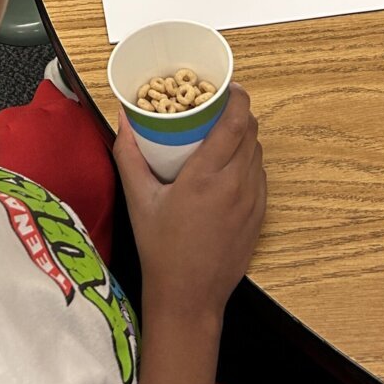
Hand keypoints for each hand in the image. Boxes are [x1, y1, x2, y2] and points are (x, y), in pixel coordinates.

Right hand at [115, 85, 266, 321]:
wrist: (189, 297)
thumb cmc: (161, 249)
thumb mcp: (139, 199)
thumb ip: (129, 154)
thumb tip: (124, 118)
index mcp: (207, 176)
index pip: (236, 121)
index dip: (236, 97)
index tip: (226, 86)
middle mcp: (236, 185)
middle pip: (251, 131)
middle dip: (238, 113)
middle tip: (216, 107)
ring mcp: (252, 202)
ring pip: (258, 153)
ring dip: (244, 137)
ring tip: (220, 135)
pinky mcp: (259, 216)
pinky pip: (260, 177)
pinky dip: (248, 163)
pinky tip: (227, 168)